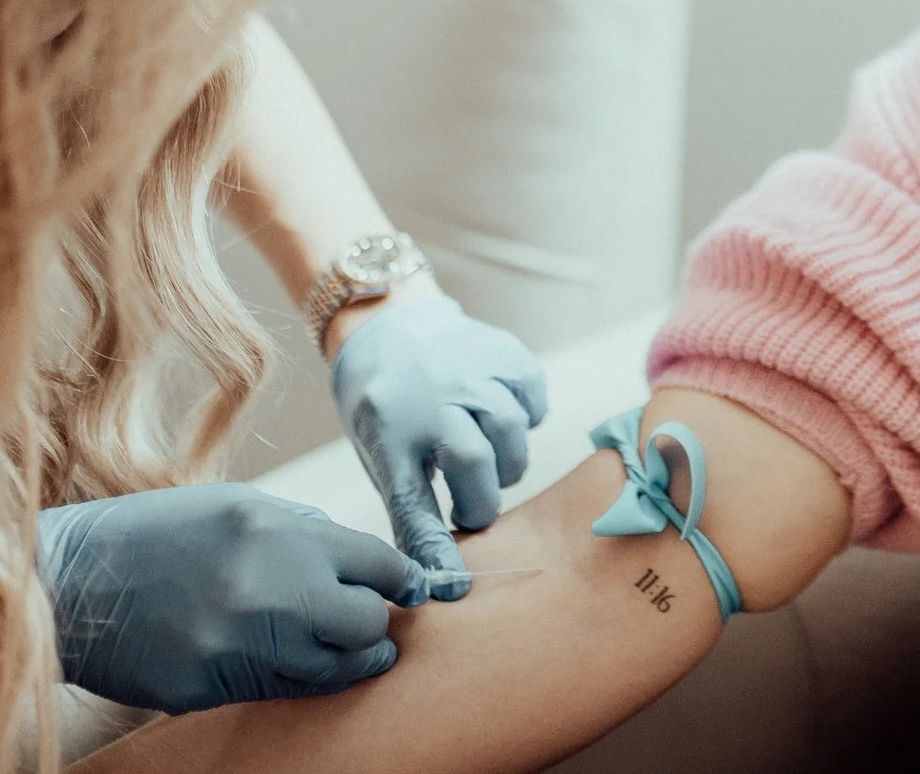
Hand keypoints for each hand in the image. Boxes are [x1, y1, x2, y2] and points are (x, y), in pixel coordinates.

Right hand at [38, 484, 426, 713]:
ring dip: (345, 660)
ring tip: (350, 653)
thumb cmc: (156, 533)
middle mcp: (265, 591)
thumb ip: (305, 533)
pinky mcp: (207, 688)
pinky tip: (290, 661)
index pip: (378, 565)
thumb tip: (366, 565)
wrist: (67, 583)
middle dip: (375, 624)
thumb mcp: (236, 507)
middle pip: (366, 624)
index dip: (401, 580)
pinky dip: (294, 679)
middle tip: (370, 623)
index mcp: (277, 534)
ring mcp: (235, 646)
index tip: (411, 590)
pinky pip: (277, 692)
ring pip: (330, 670)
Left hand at [330, 295, 548, 598]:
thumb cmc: (390, 413)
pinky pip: (534, 404)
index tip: (453, 588)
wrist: (394, 331)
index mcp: (389, 433)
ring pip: (510, 433)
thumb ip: (412, 510)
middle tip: (474, 506)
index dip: (434, 547)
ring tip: (487, 459)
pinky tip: (499, 419)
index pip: (412, 502)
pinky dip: (526, 420)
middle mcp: (432, 399)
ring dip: (506, 461)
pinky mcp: (507, 355)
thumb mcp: (385, 459)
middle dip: (481, 500)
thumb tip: (439, 578)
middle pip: (474, 462)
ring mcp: (472, 371)